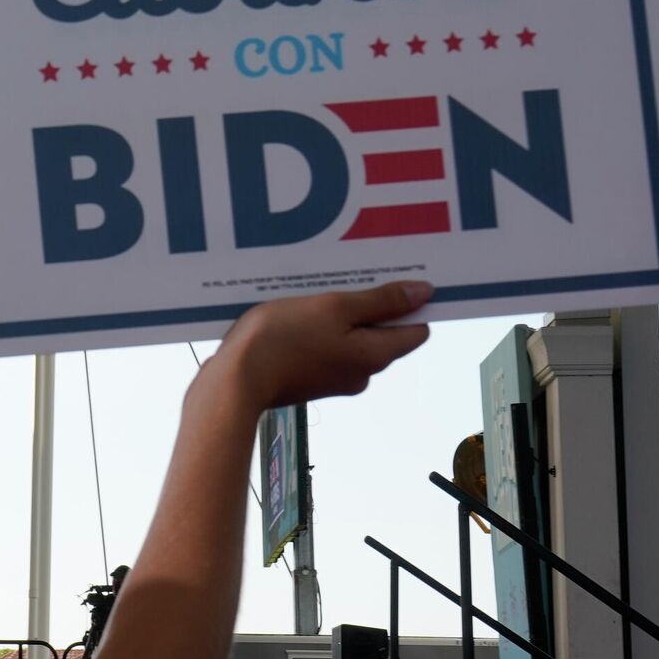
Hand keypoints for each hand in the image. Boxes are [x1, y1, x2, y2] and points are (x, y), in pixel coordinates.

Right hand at [202, 282, 432, 410]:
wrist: (235, 380)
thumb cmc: (284, 338)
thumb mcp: (334, 308)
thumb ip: (381, 301)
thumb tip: (423, 294)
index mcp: (375, 355)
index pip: (415, 329)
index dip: (409, 303)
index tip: (393, 279)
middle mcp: (361, 373)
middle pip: (382, 334)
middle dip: (371, 306)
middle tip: (348, 279)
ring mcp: (334, 379)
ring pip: (351, 339)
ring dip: (341, 317)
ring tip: (317, 292)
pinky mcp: (310, 379)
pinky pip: (327, 348)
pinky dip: (320, 331)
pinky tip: (298, 313)